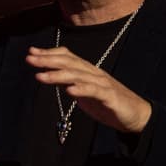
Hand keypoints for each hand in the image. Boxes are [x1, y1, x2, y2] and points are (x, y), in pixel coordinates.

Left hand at [27, 45, 152, 133]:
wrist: (135, 114)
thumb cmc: (106, 101)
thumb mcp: (82, 91)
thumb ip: (67, 81)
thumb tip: (48, 73)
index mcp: (87, 70)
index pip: (67, 57)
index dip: (49, 53)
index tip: (31, 52)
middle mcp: (94, 73)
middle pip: (69, 63)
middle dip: (48, 60)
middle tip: (29, 59)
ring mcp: (102, 84)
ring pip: (77, 76)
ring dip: (58, 75)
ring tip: (40, 76)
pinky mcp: (110, 97)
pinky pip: (94, 91)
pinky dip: (81, 90)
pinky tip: (69, 91)